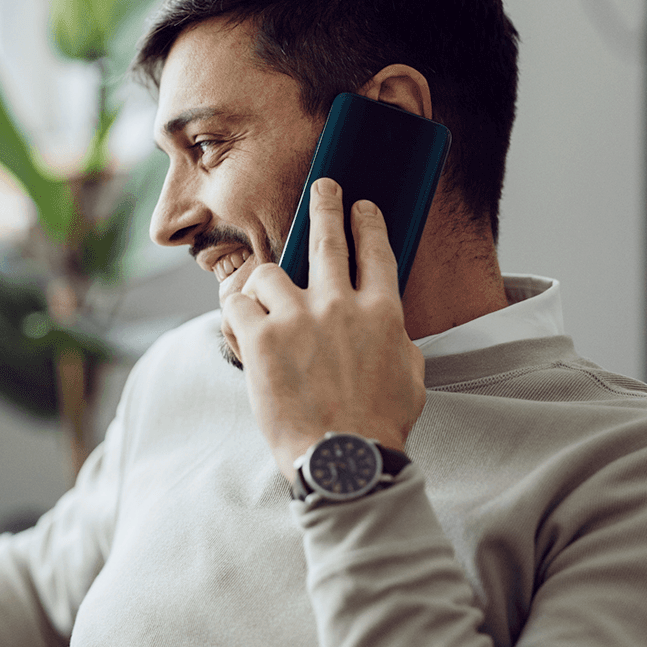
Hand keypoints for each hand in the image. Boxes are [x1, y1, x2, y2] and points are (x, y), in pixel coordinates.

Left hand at [219, 179, 425, 483]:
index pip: (376, 250)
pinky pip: (237, 305)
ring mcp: (297, 319)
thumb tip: (386, 326)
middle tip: (323, 188)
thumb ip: (397, 340)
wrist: (344, 458)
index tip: (362, 207)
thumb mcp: (410, 376)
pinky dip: (236, 310)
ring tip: (265, 297)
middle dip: (325, 206)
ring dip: (265, 283)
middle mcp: (340, 305)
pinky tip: (239, 320)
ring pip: (270, 273)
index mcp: (383, 312)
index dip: (368, 222)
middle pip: (327, 239)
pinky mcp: (260, 339)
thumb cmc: (379, 425)